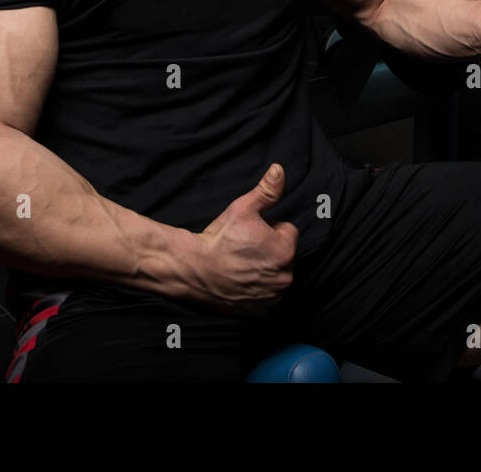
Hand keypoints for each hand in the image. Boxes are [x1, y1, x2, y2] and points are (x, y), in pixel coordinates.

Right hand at [185, 164, 299, 315]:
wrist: (194, 269)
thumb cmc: (218, 239)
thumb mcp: (243, 208)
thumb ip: (267, 190)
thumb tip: (279, 170)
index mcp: (285, 250)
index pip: (287, 230)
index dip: (268, 228)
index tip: (250, 233)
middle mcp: (285, 277)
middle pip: (283, 253)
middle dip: (268, 248)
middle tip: (243, 248)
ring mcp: (272, 296)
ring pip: (275, 273)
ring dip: (264, 268)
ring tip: (240, 263)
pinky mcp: (261, 310)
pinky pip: (266, 293)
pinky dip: (256, 287)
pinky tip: (240, 279)